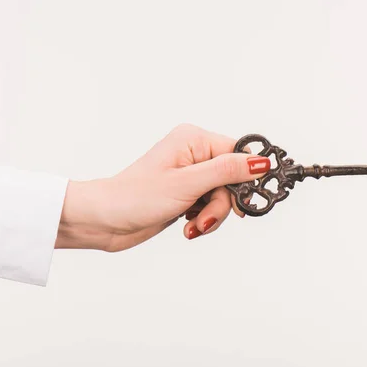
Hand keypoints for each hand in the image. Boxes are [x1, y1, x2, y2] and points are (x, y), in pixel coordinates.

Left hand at [55, 124, 269, 251]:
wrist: (104, 221)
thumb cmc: (135, 197)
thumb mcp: (187, 184)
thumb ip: (227, 171)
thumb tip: (261, 162)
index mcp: (193, 140)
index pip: (238, 153)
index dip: (246, 177)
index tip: (247, 200)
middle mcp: (194, 154)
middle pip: (233, 179)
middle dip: (222, 204)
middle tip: (205, 218)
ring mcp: (190, 175)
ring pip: (223, 196)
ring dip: (211, 216)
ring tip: (193, 225)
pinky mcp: (186, 194)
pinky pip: (210, 206)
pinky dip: (203, 220)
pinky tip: (188, 226)